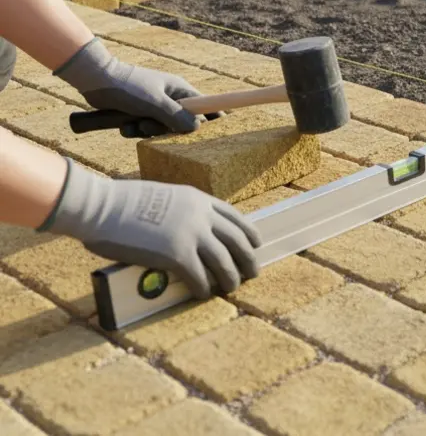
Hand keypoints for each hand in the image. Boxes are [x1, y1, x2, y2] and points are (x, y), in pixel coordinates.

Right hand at [41, 160, 260, 297]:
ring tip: (232, 288)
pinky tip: (204, 295)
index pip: (234, 216)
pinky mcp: (177, 255)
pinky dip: (204, 288)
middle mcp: (201, 216)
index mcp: (198, 199)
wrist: (102, 207)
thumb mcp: (163, 197)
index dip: (248, 232)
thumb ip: (180, 212)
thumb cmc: (121, 203)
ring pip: (223, 261)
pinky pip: (199, 276)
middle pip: (237, 240)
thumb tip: (184, 231)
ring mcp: (191, 235)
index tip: (256, 243)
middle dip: (248, 258)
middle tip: (253, 272)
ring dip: (230, 278)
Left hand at [55, 38, 202, 136]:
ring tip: (133, 124)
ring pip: (160, 128)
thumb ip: (177, 116)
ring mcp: (154, 105)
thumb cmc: (128, 87)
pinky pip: (144, 128)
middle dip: (165, 129)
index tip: (216, 131)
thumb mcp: (155, 103)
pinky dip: (134, 130)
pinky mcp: (138, 112)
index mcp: (179, 90)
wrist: (95, 80)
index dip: (210, 118)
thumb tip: (197, 127)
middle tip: (149, 125)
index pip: (204, 105)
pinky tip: (123, 126)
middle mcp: (170, 97)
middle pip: (181, 122)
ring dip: (146, 130)